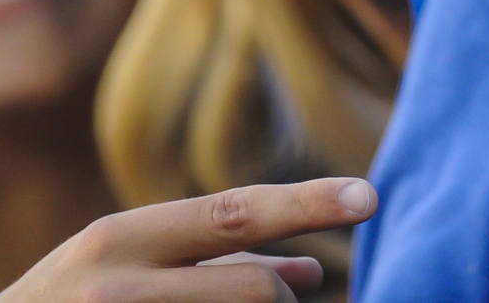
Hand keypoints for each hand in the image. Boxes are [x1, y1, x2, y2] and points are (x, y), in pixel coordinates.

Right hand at [0, 178, 376, 302]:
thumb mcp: (124, 270)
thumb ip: (216, 265)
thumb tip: (315, 275)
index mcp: (120, 240)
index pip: (236, 213)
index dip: (309, 203)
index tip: (369, 195)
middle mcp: (119, 288)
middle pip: (254, 290)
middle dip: (284, 297)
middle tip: (294, 292)